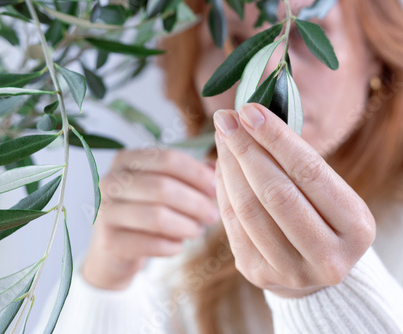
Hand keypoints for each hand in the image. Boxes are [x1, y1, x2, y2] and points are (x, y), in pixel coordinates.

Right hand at [82, 148, 218, 289]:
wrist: (114, 250)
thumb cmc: (146, 212)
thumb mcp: (165, 187)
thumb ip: (190, 175)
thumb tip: (218, 167)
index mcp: (126, 160)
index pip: (168, 159)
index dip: (197, 174)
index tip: (215, 188)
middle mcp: (110, 182)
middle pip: (162, 187)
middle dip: (194, 203)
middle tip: (212, 216)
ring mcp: (105, 211)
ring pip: (156, 216)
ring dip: (185, 225)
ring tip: (197, 231)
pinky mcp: (109, 242)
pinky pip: (150, 243)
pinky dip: (171, 246)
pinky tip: (178, 246)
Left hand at [213, 103, 375, 297]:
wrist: (313, 267)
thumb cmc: (320, 216)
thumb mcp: (327, 192)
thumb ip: (296, 162)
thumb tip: (250, 118)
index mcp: (356, 227)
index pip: (309, 172)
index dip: (275, 138)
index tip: (249, 110)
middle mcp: (327, 256)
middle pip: (275, 192)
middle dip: (246, 148)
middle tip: (226, 118)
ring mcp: (290, 271)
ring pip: (248, 209)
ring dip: (229, 166)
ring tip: (222, 137)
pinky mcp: (258, 273)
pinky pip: (232, 223)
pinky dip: (223, 188)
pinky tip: (221, 166)